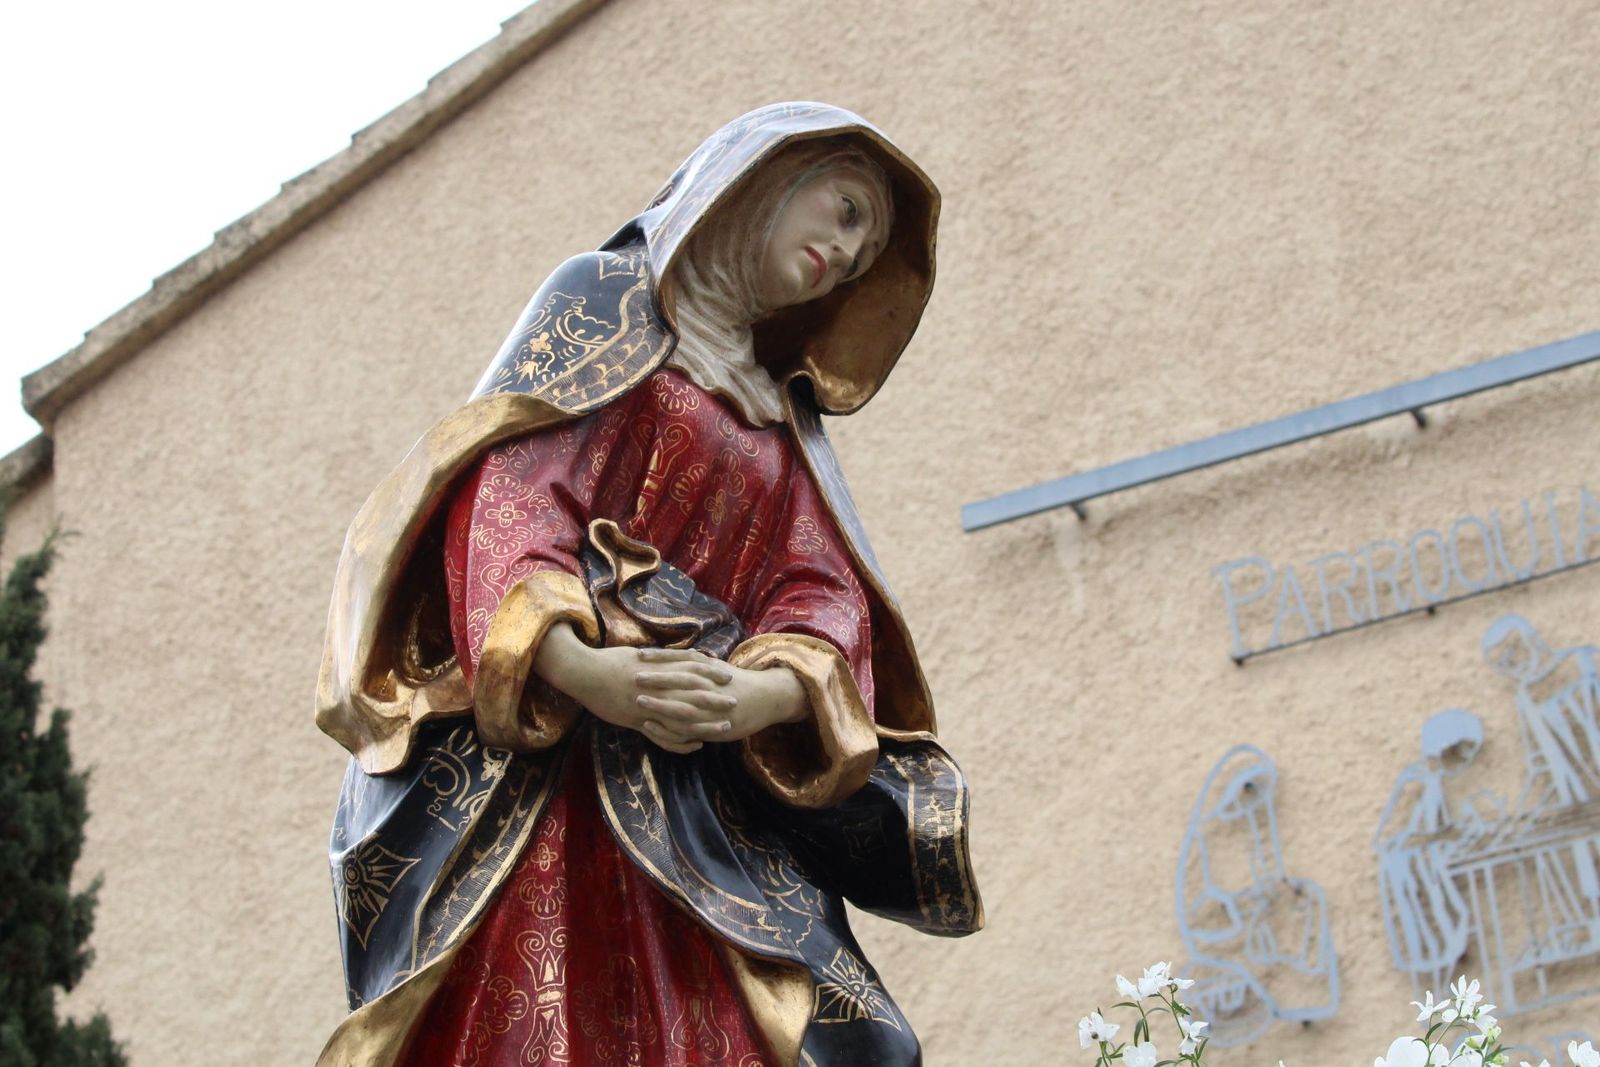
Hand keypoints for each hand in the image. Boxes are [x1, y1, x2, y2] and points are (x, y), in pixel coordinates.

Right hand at [533, 625, 736, 753]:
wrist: (583, 673)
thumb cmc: (608, 661)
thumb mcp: (637, 656)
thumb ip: (659, 660)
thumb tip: (676, 657)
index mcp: (657, 668)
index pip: (690, 670)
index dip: (711, 674)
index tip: (728, 675)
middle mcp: (656, 687)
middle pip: (692, 694)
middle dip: (715, 699)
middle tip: (735, 702)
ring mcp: (648, 706)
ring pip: (682, 717)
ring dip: (705, 723)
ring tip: (724, 727)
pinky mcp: (638, 721)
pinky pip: (664, 735)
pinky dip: (681, 741)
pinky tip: (697, 745)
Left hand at [635, 647, 807, 746]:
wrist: (766, 699)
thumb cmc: (740, 683)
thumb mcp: (720, 668)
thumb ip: (701, 663)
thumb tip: (685, 653)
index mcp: (708, 669)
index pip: (680, 659)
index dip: (659, 657)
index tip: (638, 654)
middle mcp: (708, 685)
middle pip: (678, 680)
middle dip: (655, 677)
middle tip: (632, 675)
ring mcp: (709, 706)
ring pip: (680, 704)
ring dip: (658, 702)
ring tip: (637, 700)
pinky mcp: (710, 724)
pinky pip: (684, 727)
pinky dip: (666, 726)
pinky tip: (648, 727)